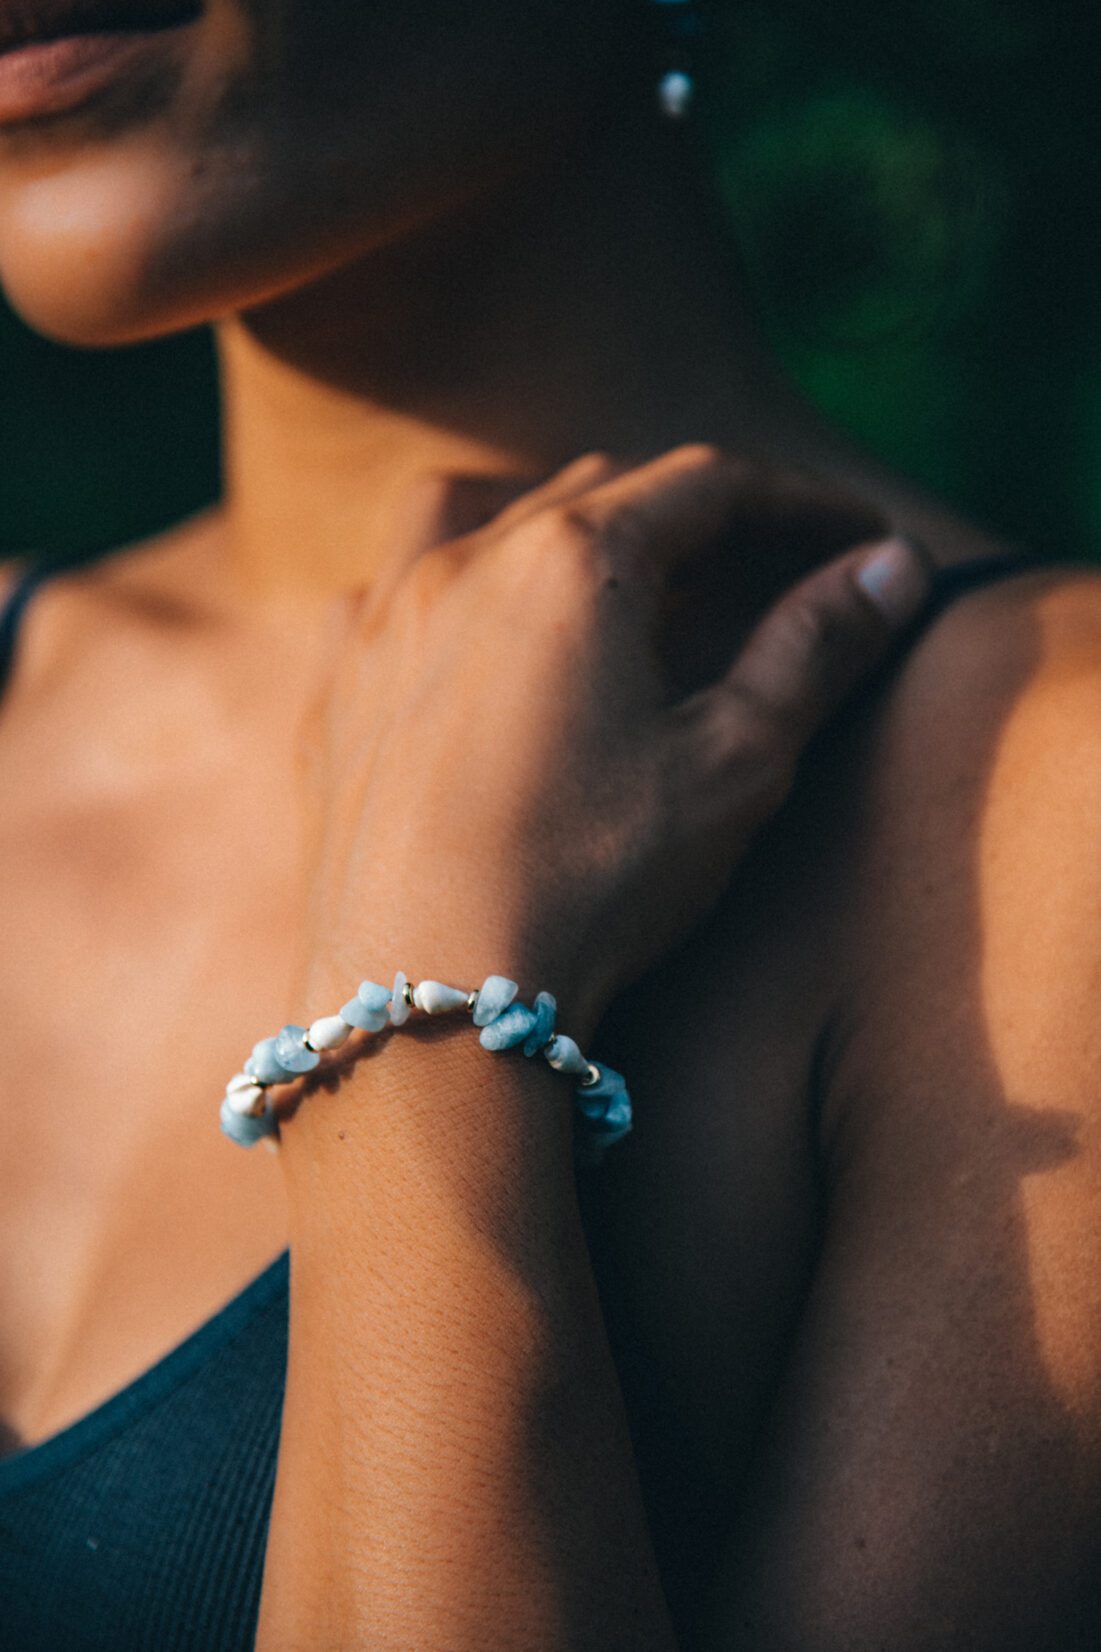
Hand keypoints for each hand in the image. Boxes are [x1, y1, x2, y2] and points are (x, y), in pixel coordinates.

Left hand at [303, 446, 928, 1039]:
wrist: (431, 997)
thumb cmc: (592, 880)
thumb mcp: (734, 763)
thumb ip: (813, 649)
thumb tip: (893, 567)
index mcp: (573, 562)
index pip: (711, 487)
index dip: (800, 505)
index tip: (857, 541)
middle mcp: (463, 561)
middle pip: (601, 490)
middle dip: (695, 514)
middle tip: (762, 567)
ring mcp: (380, 620)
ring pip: (479, 508)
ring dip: (560, 518)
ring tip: (610, 570)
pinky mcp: (332, 689)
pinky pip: (392, 585)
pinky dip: (453, 579)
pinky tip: (475, 630)